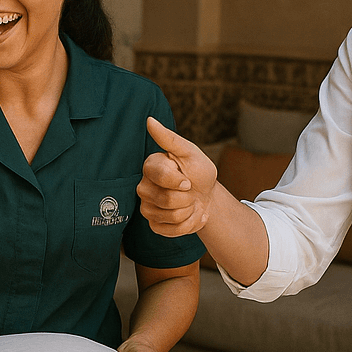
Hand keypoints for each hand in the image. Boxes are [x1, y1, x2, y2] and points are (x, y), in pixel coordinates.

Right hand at [138, 118, 218, 236]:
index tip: (188, 179)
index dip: (180, 181)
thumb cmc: (198, 171)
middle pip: (166, 199)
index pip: (161, 176)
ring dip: (189, 210)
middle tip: (189, 190)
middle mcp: (143, 186)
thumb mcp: (190, 152)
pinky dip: (188, 224)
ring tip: (189, 201)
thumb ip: (169, 139)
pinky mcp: (154, 225)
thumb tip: (149, 120)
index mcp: (150, 166)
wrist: (208, 196)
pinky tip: (188, 214)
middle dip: (187, 197)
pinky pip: (172, 231)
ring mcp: (147, 207)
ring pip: (171, 216)